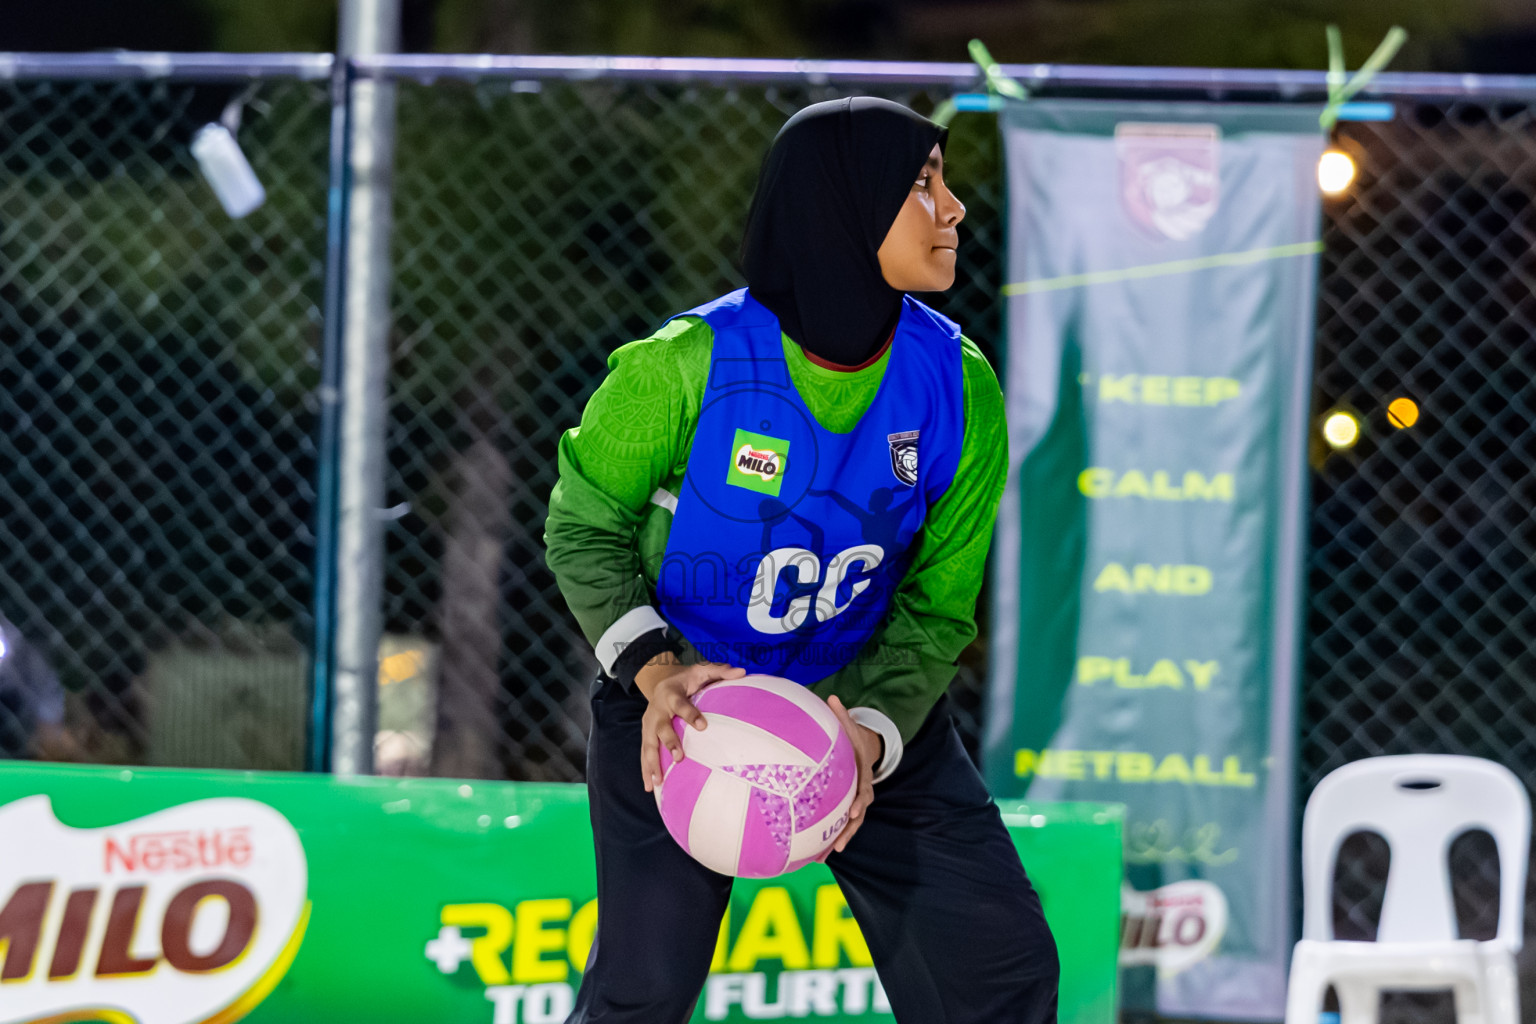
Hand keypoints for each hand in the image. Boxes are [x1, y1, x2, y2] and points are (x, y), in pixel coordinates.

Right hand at [637, 659, 744, 792]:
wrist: (660, 681)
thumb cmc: (687, 680)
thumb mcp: (702, 670)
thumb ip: (720, 671)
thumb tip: (742, 672)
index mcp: (671, 694)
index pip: (680, 704)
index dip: (690, 714)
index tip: (703, 725)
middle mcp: (657, 710)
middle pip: (661, 727)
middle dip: (669, 742)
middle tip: (680, 757)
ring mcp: (649, 724)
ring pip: (648, 744)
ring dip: (652, 763)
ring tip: (657, 782)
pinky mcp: (646, 735)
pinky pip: (645, 753)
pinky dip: (646, 769)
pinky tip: (651, 786)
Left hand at [823, 695, 880, 854]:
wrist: (864, 751)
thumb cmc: (854, 739)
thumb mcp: (850, 727)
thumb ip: (842, 715)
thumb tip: (832, 697)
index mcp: (863, 777)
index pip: (864, 792)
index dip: (859, 803)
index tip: (852, 812)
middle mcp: (861, 794)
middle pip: (858, 816)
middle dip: (848, 831)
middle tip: (839, 844)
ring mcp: (854, 804)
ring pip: (848, 827)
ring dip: (837, 841)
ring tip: (822, 858)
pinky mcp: (844, 809)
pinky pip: (837, 826)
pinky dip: (829, 839)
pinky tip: (813, 854)